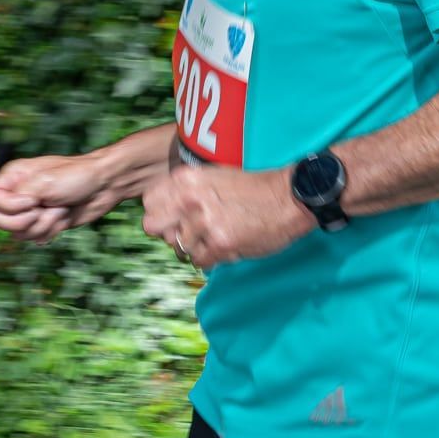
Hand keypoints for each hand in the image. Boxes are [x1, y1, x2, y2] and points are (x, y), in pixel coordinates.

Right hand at [0, 146, 142, 245]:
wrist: (104, 187)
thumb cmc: (77, 176)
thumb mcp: (45, 182)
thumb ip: (17, 196)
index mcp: (11, 176)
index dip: (7, 206)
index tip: (32, 201)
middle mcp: (15, 194)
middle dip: (22, 220)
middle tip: (42, 209)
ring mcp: (28, 210)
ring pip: (16, 233)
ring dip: (42, 225)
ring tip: (59, 209)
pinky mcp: (41, 224)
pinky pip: (33, 238)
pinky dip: (50, 230)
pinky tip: (63, 217)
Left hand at [142, 160, 312, 270]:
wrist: (289, 198)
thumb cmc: (253, 188)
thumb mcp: (214, 176)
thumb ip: (186, 191)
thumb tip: (165, 214)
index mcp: (186, 179)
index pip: (149, 202)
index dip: (160, 213)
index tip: (175, 217)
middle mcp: (190, 199)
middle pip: (152, 226)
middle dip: (168, 232)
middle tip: (189, 232)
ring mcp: (204, 223)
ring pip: (178, 247)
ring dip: (195, 247)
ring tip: (216, 237)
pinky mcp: (219, 244)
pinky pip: (199, 261)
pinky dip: (211, 258)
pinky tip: (227, 246)